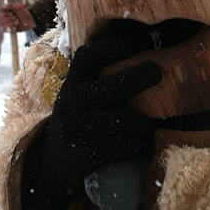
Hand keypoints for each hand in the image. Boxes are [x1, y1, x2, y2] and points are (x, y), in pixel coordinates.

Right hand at [0, 3, 35, 31]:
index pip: (0, 11)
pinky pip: (6, 30)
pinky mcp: (9, 29)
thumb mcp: (19, 7)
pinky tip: (15, 27)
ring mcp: (7, 23)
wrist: (30, 21)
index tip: (11, 13)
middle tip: (16, 17)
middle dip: (9, 18)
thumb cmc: (24, 13)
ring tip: (17, 22)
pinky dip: (11, 28)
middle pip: (1, 19)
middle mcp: (5, 17)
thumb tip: (3, 6)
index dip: (4, 13)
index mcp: (6, 10)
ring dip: (11, 23)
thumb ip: (11, 5)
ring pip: (3, 25)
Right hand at [22, 38, 161, 209]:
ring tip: (152, 124)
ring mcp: (77, 128)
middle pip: (111, 87)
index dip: (108, 48)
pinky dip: (137, 143)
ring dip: (143, 123)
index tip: (131, 48)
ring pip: (121, 120)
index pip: (86, 57)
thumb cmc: (79, 118)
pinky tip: (143, 141)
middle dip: (138, 77)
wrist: (52, 161)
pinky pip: (121, 144)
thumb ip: (101, 80)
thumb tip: (145, 60)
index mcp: (72, 83)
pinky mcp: (86, 153)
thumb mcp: (81, 95)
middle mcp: (72, 102)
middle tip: (157, 72)